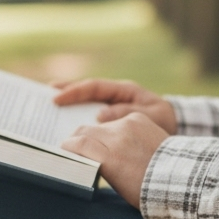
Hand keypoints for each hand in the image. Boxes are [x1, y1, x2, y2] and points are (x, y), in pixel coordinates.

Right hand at [52, 78, 176, 134]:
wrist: (177, 130)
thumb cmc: (166, 122)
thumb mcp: (151, 116)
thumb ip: (127, 113)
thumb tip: (100, 115)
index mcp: (124, 91)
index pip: (94, 87)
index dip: (74, 92)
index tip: (56, 98)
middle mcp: (115, 96)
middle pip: (85, 92)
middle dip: (64, 94)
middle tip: (42, 99)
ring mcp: (113, 108)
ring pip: (86, 105)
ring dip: (68, 108)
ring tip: (47, 113)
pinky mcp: (112, 121)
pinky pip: (92, 120)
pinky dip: (78, 123)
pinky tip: (66, 131)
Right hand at [60, 112, 169, 208]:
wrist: (178, 175)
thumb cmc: (145, 189)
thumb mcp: (116, 183)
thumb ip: (97, 164)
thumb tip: (82, 155)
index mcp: (110, 158)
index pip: (78, 144)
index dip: (67, 148)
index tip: (63, 152)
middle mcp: (117, 137)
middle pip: (85, 131)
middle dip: (77, 139)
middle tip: (74, 147)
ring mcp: (128, 125)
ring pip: (100, 126)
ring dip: (97, 135)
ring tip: (101, 148)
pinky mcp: (137, 118)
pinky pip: (116, 120)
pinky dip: (113, 130)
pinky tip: (118, 142)